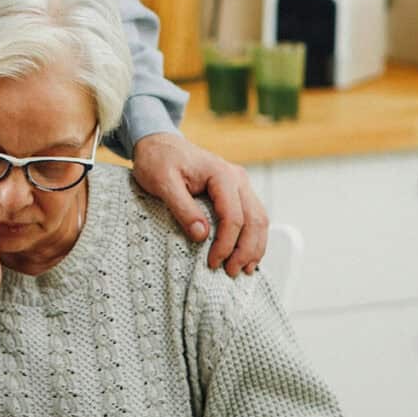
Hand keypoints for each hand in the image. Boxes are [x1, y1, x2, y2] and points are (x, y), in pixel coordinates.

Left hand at [132, 132, 267, 276]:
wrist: (158, 143)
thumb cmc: (158, 160)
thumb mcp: (162, 183)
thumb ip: (182, 208)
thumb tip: (202, 235)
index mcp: (222, 175)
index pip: (233, 216)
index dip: (226, 244)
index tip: (213, 263)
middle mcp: (237, 178)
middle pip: (254, 219)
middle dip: (246, 250)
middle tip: (232, 273)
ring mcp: (239, 183)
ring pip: (259, 218)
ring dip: (255, 246)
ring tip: (245, 269)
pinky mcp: (235, 191)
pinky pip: (252, 215)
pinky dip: (252, 236)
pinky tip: (246, 253)